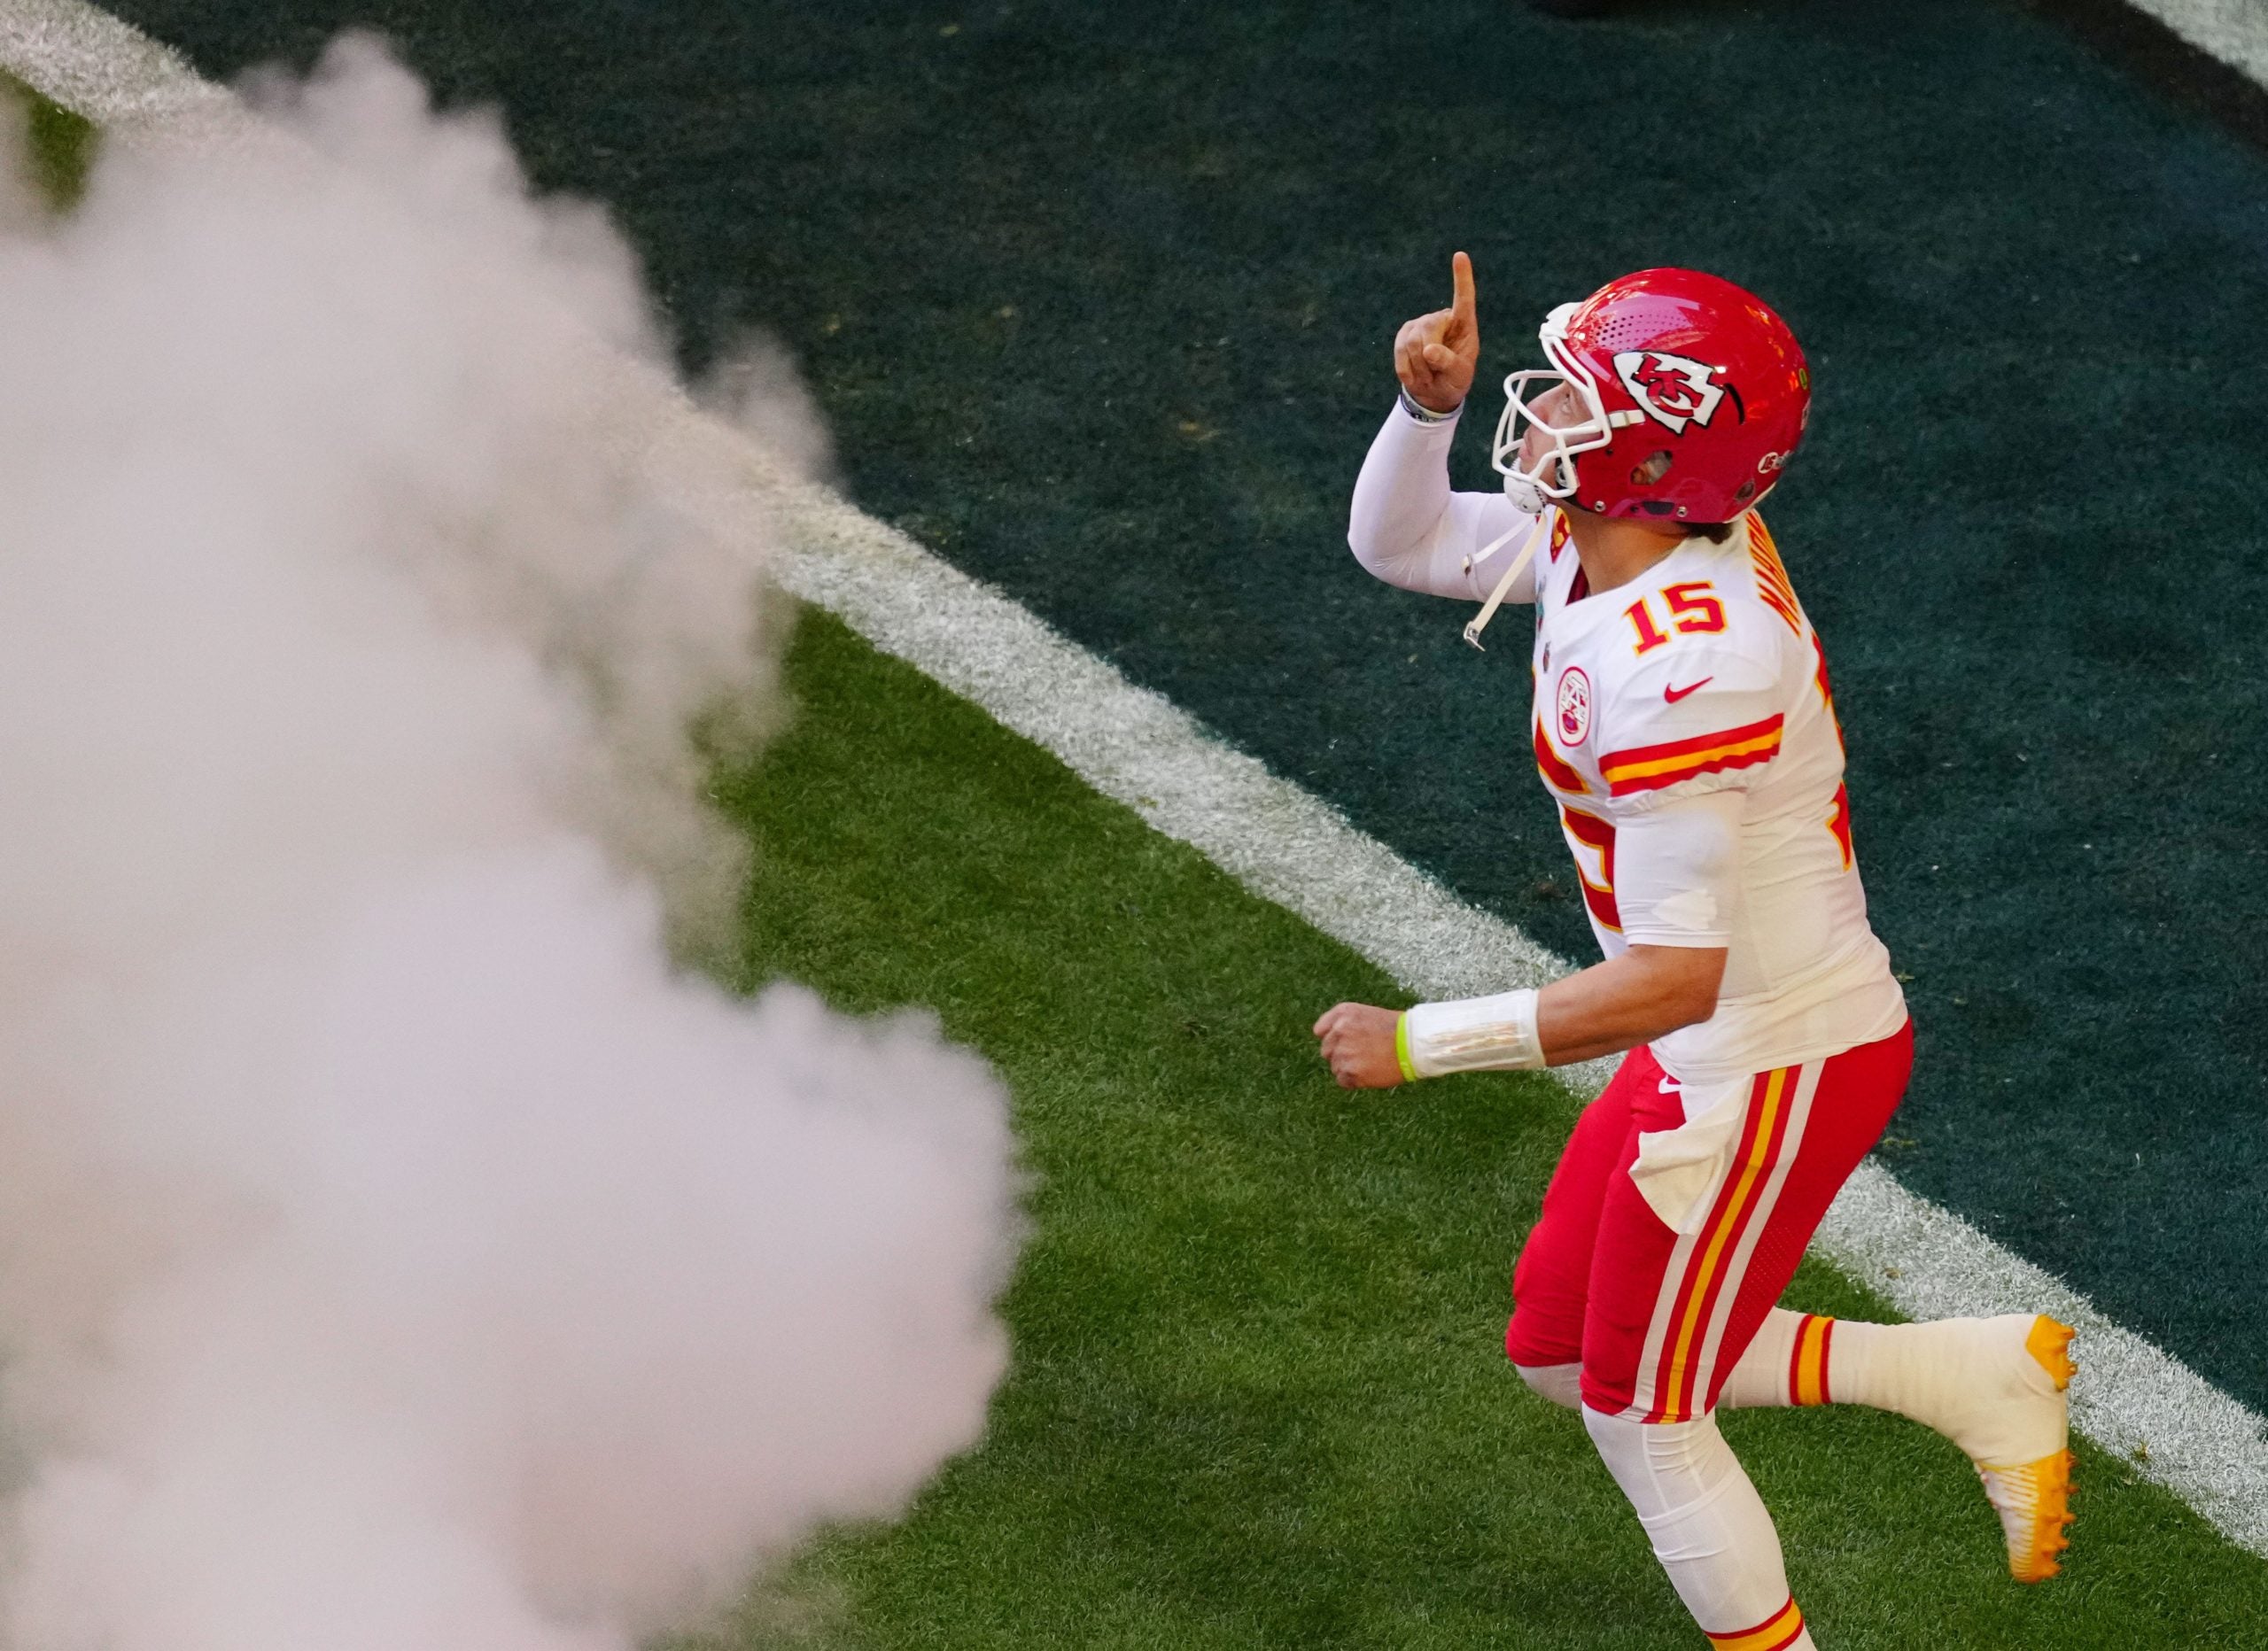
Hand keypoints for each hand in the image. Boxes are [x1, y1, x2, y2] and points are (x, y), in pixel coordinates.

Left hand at [1312, 1001, 1406, 1088]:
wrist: (1414, 1044)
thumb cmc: (1396, 1030)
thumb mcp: (1367, 1015)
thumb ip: (1345, 1025)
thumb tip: (1330, 1041)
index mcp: (1342, 1014)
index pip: (1320, 1031)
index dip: (1332, 1039)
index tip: (1345, 1043)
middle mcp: (1338, 1031)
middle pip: (1326, 1051)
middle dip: (1341, 1055)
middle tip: (1363, 1055)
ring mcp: (1343, 1052)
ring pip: (1335, 1067)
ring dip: (1348, 1068)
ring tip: (1370, 1063)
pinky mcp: (1349, 1071)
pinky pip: (1342, 1081)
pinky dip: (1354, 1081)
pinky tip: (1370, 1073)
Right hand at [1392, 250, 1479, 414]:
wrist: (1435, 392)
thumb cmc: (1454, 380)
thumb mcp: (1459, 376)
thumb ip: (1449, 363)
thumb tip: (1429, 350)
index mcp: (1463, 324)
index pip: (1463, 298)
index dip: (1462, 278)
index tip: (1460, 255)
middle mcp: (1442, 319)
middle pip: (1428, 329)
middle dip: (1427, 357)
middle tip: (1433, 376)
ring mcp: (1421, 324)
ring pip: (1411, 342)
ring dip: (1418, 367)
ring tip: (1427, 376)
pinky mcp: (1404, 333)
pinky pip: (1399, 350)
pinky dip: (1406, 369)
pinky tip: (1415, 375)